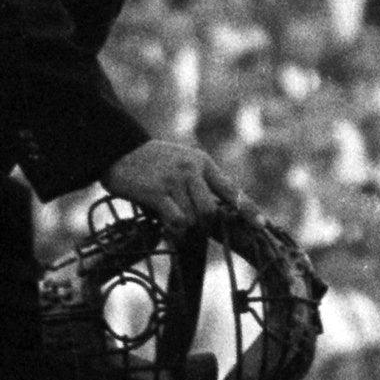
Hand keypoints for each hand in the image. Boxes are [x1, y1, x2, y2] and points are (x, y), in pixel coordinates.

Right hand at [100, 137, 243, 233]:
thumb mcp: (182, 163)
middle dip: (203, 225)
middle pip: (211, 211)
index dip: (248, 209)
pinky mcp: (158, 192)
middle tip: (190, 226)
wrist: (117, 151)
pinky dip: (173, 228)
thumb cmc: (151, 162)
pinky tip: (164, 223)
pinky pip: (176, 220)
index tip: (262, 225)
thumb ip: (198, 182)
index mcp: (202, 163)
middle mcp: (192, 170)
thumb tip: (213, 214)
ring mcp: (175, 181)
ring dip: (183, 226)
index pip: (231, 189)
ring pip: (193, 218)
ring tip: (169, 217)